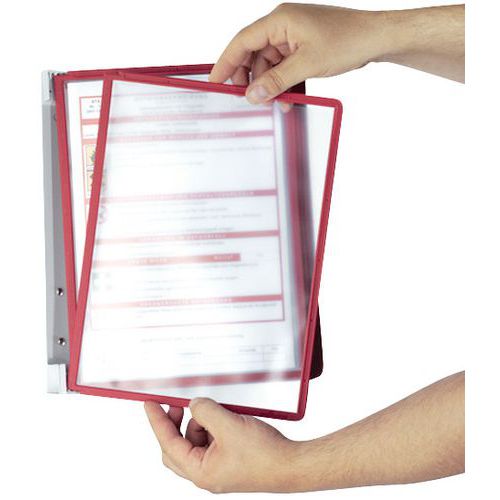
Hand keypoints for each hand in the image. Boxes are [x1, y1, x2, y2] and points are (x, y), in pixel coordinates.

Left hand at [144, 398, 300, 492]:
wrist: (291, 465)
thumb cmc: (265, 455)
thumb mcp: (229, 425)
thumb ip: (206, 412)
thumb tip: (194, 404)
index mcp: (201, 471)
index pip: (168, 444)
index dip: (157, 422)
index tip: (149, 404)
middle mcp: (206, 472)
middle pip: (177, 447)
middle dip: (175, 424)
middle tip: (177, 405)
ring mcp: (218, 467)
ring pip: (195, 442)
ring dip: (198, 423)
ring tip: (212, 410)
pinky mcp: (230, 460)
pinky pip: (211, 441)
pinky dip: (212, 426)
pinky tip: (224, 417)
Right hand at [209, 3, 464, 102]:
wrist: (376, 38)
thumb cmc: (347, 40)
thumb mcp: (307, 64)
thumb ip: (276, 81)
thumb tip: (252, 94)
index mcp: (280, 20)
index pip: (242, 41)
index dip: (226, 62)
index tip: (214, 81)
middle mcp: (283, 25)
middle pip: (253, 53)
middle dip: (248, 77)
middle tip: (243, 98)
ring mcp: (293, 36)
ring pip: (269, 63)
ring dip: (268, 84)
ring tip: (271, 103)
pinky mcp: (303, 47)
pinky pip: (284, 66)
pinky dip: (282, 82)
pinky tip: (286, 97)